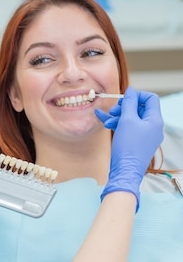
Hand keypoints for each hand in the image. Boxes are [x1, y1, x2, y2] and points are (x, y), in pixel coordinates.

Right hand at [95, 86, 163, 210]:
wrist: (125, 171)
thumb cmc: (128, 146)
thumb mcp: (127, 120)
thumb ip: (128, 103)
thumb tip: (131, 91)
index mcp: (155, 120)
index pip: (150, 99)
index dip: (136, 95)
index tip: (122, 99)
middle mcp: (153, 127)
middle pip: (140, 108)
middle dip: (124, 107)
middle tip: (112, 111)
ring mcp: (146, 136)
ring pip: (132, 119)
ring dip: (118, 116)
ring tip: (106, 120)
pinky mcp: (137, 143)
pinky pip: (129, 128)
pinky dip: (119, 125)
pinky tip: (107, 125)